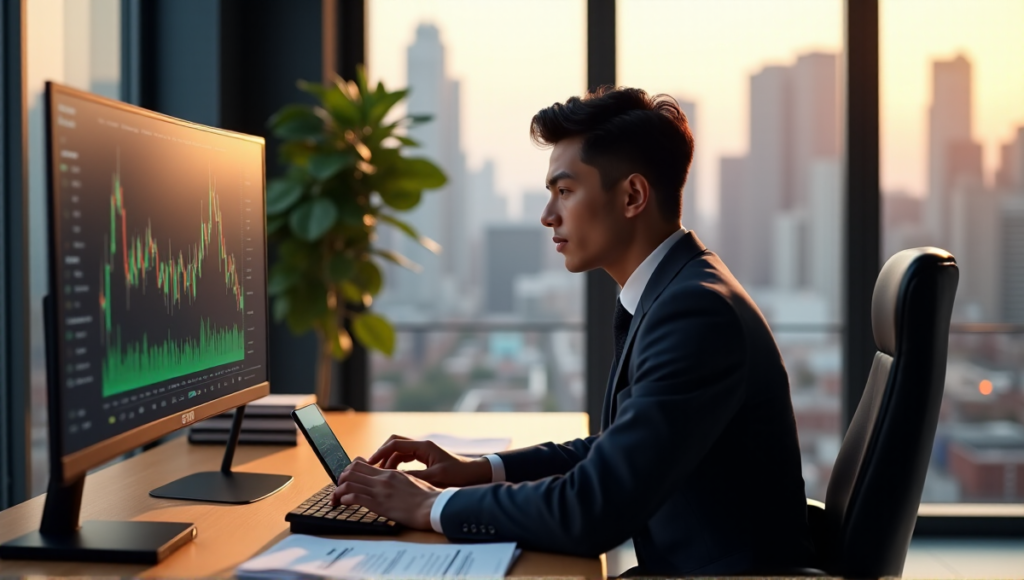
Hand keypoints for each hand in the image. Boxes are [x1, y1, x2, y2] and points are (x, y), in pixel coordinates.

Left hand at [332, 459, 438, 530]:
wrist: (433, 506)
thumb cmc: (427, 497)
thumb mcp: (412, 482)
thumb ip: (399, 479)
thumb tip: (392, 481)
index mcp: (390, 473)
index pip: (362, 464)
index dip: (349, 470)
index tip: (347, 478)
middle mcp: (383, 479)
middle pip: (352, 471)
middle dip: (341, 479)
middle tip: (338, 488)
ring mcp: (380, 491)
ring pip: (349, 483)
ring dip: (338, 491)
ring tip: (335, 498)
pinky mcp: (379, 504)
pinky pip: (354, 497)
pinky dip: (344, 499)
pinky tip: (342, 503)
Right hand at [367, 434, 492, 487]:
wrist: (475, 474)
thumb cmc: (459, 474)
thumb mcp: (435, 478)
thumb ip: (414, 477)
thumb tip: (393, 479)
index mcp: (423, 446)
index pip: (395, 444)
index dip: (380, 453)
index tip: (369, 464)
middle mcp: (421, 446)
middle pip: (394, 444)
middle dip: (381, 455)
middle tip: (371, 469)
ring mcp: (423, 452)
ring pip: (398, 452)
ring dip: (388, 461)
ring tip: (379, 475)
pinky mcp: (425, 459)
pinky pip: (405, 458)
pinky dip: (396, 465)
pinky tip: (392, 477)